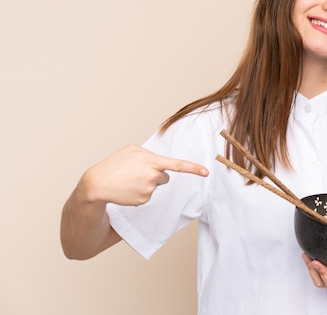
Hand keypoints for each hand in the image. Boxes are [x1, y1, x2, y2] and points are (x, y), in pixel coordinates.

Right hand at [79, 144, 208, 205]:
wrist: (97, 184)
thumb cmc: (113, 165)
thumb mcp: (131, 150)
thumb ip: (149, 153)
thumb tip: (160, 161)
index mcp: (151, 161)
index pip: (177, 164)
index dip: (193, 168)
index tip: (206, 172)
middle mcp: (153, 175)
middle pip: (165, 177)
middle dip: (155, 175)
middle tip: (137, 173)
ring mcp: (149, 189)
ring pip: (155, 186)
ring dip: (146, 183)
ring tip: (128, 180)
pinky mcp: (144, 200)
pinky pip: (147, 195)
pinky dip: (139, 192)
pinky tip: (127, 189)